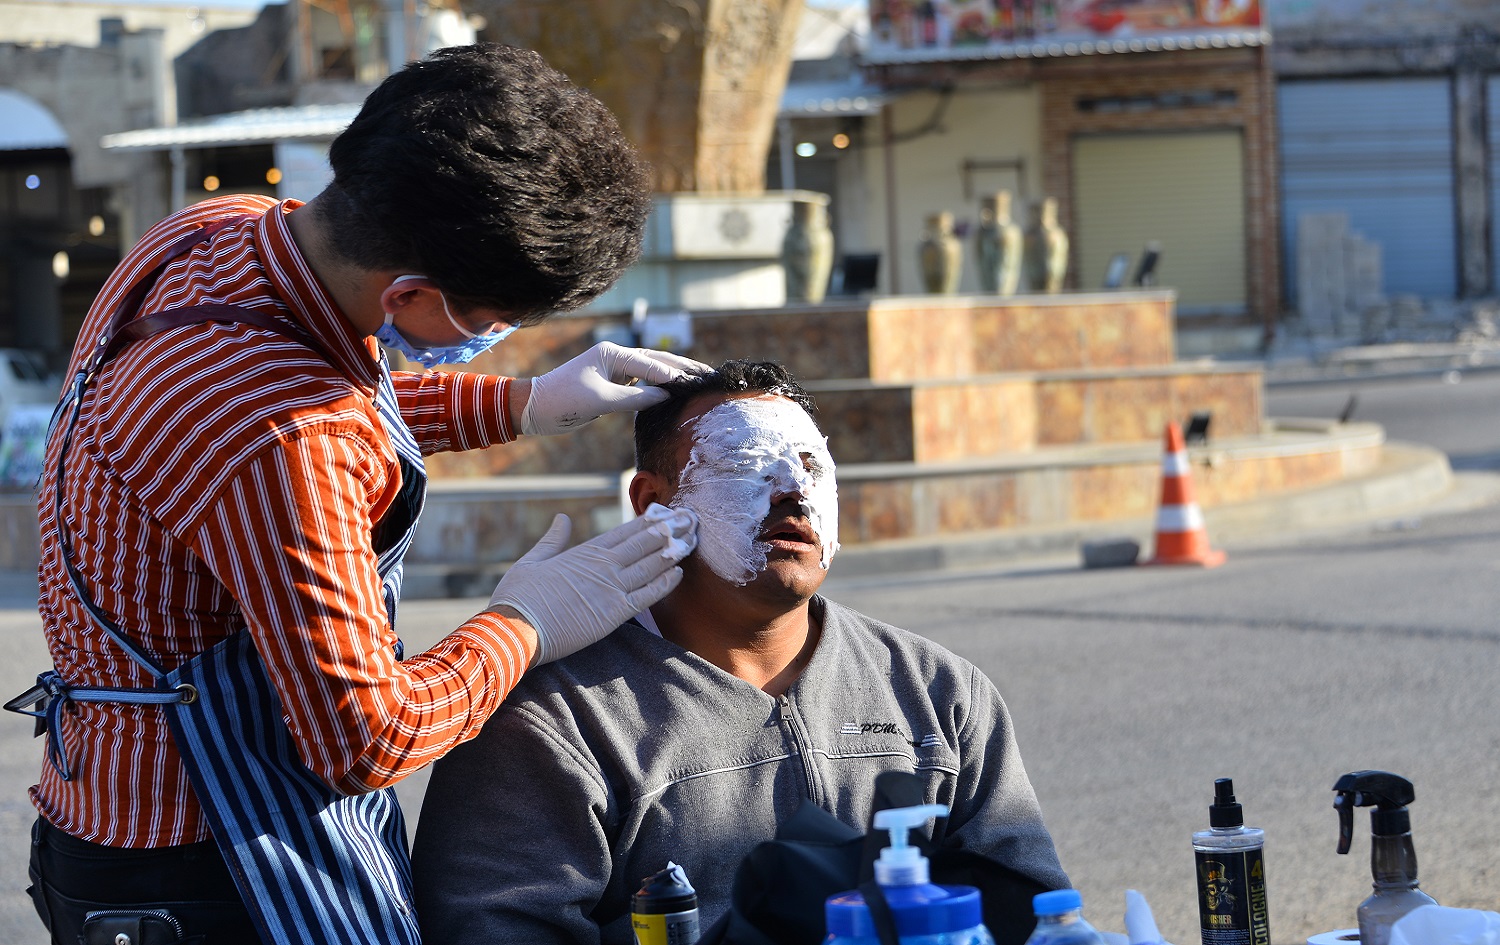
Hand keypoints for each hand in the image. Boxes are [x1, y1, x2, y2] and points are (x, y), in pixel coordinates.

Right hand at [488, 504, 698, 663]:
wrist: (516, 629)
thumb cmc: (518, 597)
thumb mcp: (533, 561)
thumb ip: (553, 539)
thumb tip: (562, 518)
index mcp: (584, 552)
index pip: (625, 532)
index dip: (648, 521)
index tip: (666, 512)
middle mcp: (603, 566)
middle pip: (644, 543)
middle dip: (669, 529)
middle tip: (690, 518)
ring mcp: (611, 589)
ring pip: (651, 564)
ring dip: (673, 550)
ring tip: (692, 538)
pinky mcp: (614, 613)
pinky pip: (647, 595)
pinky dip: (664, 582)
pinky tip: (678, 572)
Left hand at [520, 342, 710, 435]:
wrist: (534, 408)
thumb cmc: (562, 401)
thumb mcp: (600, 401)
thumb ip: (635, 398)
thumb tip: (665, 396)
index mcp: (612, 354)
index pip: (651, 363)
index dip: (675, 373)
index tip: (697, 382)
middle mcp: (615, 356)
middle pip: (656, 360)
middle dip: (681, 367)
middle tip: (707, 374)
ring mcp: (613, 368)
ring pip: (650, 370)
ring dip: (672, 375)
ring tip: (696, 380)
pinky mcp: (611, 382)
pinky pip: (640, 382)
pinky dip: (657, 386)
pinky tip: (672, 391)